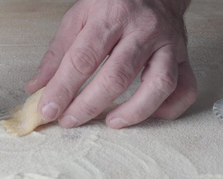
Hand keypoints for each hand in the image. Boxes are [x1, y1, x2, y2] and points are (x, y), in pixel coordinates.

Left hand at [26, 0, 196, 128]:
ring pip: (159, 85)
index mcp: (112, 15)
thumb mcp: (80, 15)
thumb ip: (58, 52)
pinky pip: (184, 89)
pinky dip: (168, 108)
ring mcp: (169, 45)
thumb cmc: (116, 2)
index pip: (83, 59)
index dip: (63, 89)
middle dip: (89, 105)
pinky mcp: (184, 58)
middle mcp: (144, 30)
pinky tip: (148, 113)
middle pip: (118, 76)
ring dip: (134, 111)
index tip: (49, 110)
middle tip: (70, 121)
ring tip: (112, 122)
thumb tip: (37, 87)